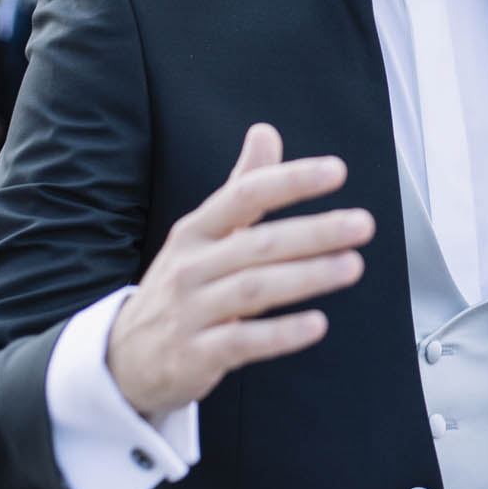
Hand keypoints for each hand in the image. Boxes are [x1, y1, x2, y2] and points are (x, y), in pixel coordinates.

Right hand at [105, 123, 372, 420]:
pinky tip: (317, 324)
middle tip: (362, 224)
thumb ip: (241, 185)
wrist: (124, 357)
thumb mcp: (203, 233)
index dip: (290, 180)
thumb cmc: (182, 284)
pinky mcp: (195, 355)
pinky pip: (241, 342)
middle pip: (258, 243)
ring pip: (253, 289)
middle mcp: (190, 266)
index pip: (244, 195)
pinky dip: (280, 334)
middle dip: (314, 231)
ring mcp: (190, 311)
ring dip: (306, 276)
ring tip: (352, 265)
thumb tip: (266, 131)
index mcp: (196, 230)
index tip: (337, 171)